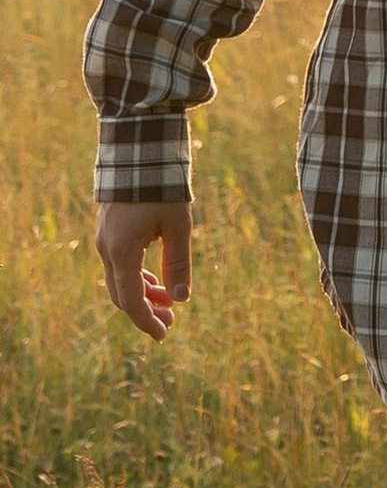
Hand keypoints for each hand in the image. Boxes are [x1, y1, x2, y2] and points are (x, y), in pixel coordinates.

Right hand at [97, 199, 190, 342]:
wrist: (137, 152)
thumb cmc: (162, 188)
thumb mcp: (178, 227)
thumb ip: (178, 264)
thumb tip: (181, 299)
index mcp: (121, 252)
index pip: (131, 301)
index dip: (147, 322)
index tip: (164, 336)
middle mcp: (106, 249)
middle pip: (122, 294)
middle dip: (146, 311)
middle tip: (171, 320)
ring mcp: (104, 239)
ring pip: (119, 279)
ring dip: (142, 293)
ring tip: (169, 300)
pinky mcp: (108, 231)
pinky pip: (118, 264)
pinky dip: (135, 276)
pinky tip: (154, 279)